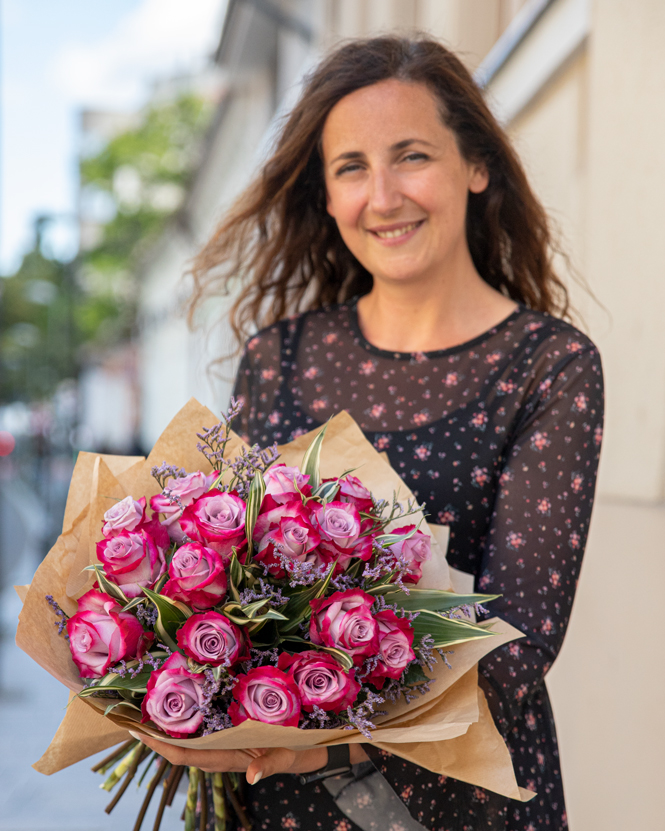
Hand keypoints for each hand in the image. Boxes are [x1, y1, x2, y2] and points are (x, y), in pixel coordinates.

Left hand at [130, 731, 367, 784]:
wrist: (309, 749)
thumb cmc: (298, 751)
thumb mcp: (288, 756)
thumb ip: (271, 765)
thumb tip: (253, 776)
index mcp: (229, 758)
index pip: (187, 755)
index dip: (162, 745)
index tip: (139, 732)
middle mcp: (220, 751)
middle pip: (179, 747)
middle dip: (154, 735)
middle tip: (129, 715)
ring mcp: (224, 743)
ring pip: (187, 739)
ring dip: (166, 728)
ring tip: (144, 709)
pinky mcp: (230, 735)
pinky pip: (201, 730)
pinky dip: (184, 721)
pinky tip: (175, 706)